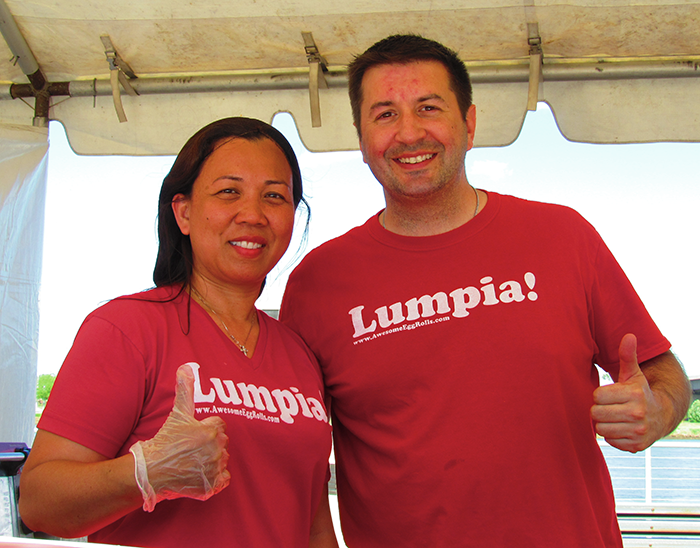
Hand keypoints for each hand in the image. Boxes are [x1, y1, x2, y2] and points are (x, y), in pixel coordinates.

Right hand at [130, 364, 230, 510]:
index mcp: (212, 430)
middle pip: (222, 442)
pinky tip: (199, 474)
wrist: (150, 472)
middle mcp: (217, 449)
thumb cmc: (164, 441)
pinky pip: (224, 479)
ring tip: (192, 461)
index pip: (220, 425)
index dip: (206, 428)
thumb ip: (185, 389)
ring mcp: (214, 469)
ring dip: (212, 460)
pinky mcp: (212, 486)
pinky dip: (215, 478)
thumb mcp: (177, 414)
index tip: (192, 434)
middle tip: (190, 448)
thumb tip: (186, 366)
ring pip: (222, 460)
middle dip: (210, 444)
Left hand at [591, 334, 664, 452]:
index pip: (597, 396)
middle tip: (610, 407)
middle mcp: (637, 414)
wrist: (662, 415)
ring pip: (601, 429)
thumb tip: (629, 335)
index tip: (610, 394)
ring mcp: (638, 431)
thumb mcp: (633, 374)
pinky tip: (621, 428)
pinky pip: (609, 441)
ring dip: (604, 423)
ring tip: (615, 417)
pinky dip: (612, 436)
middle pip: (596, 413)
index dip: (600, 395)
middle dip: (600, 409)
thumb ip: (627, 356)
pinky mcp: (636, 446)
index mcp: (634, 394)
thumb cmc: (640, 392)